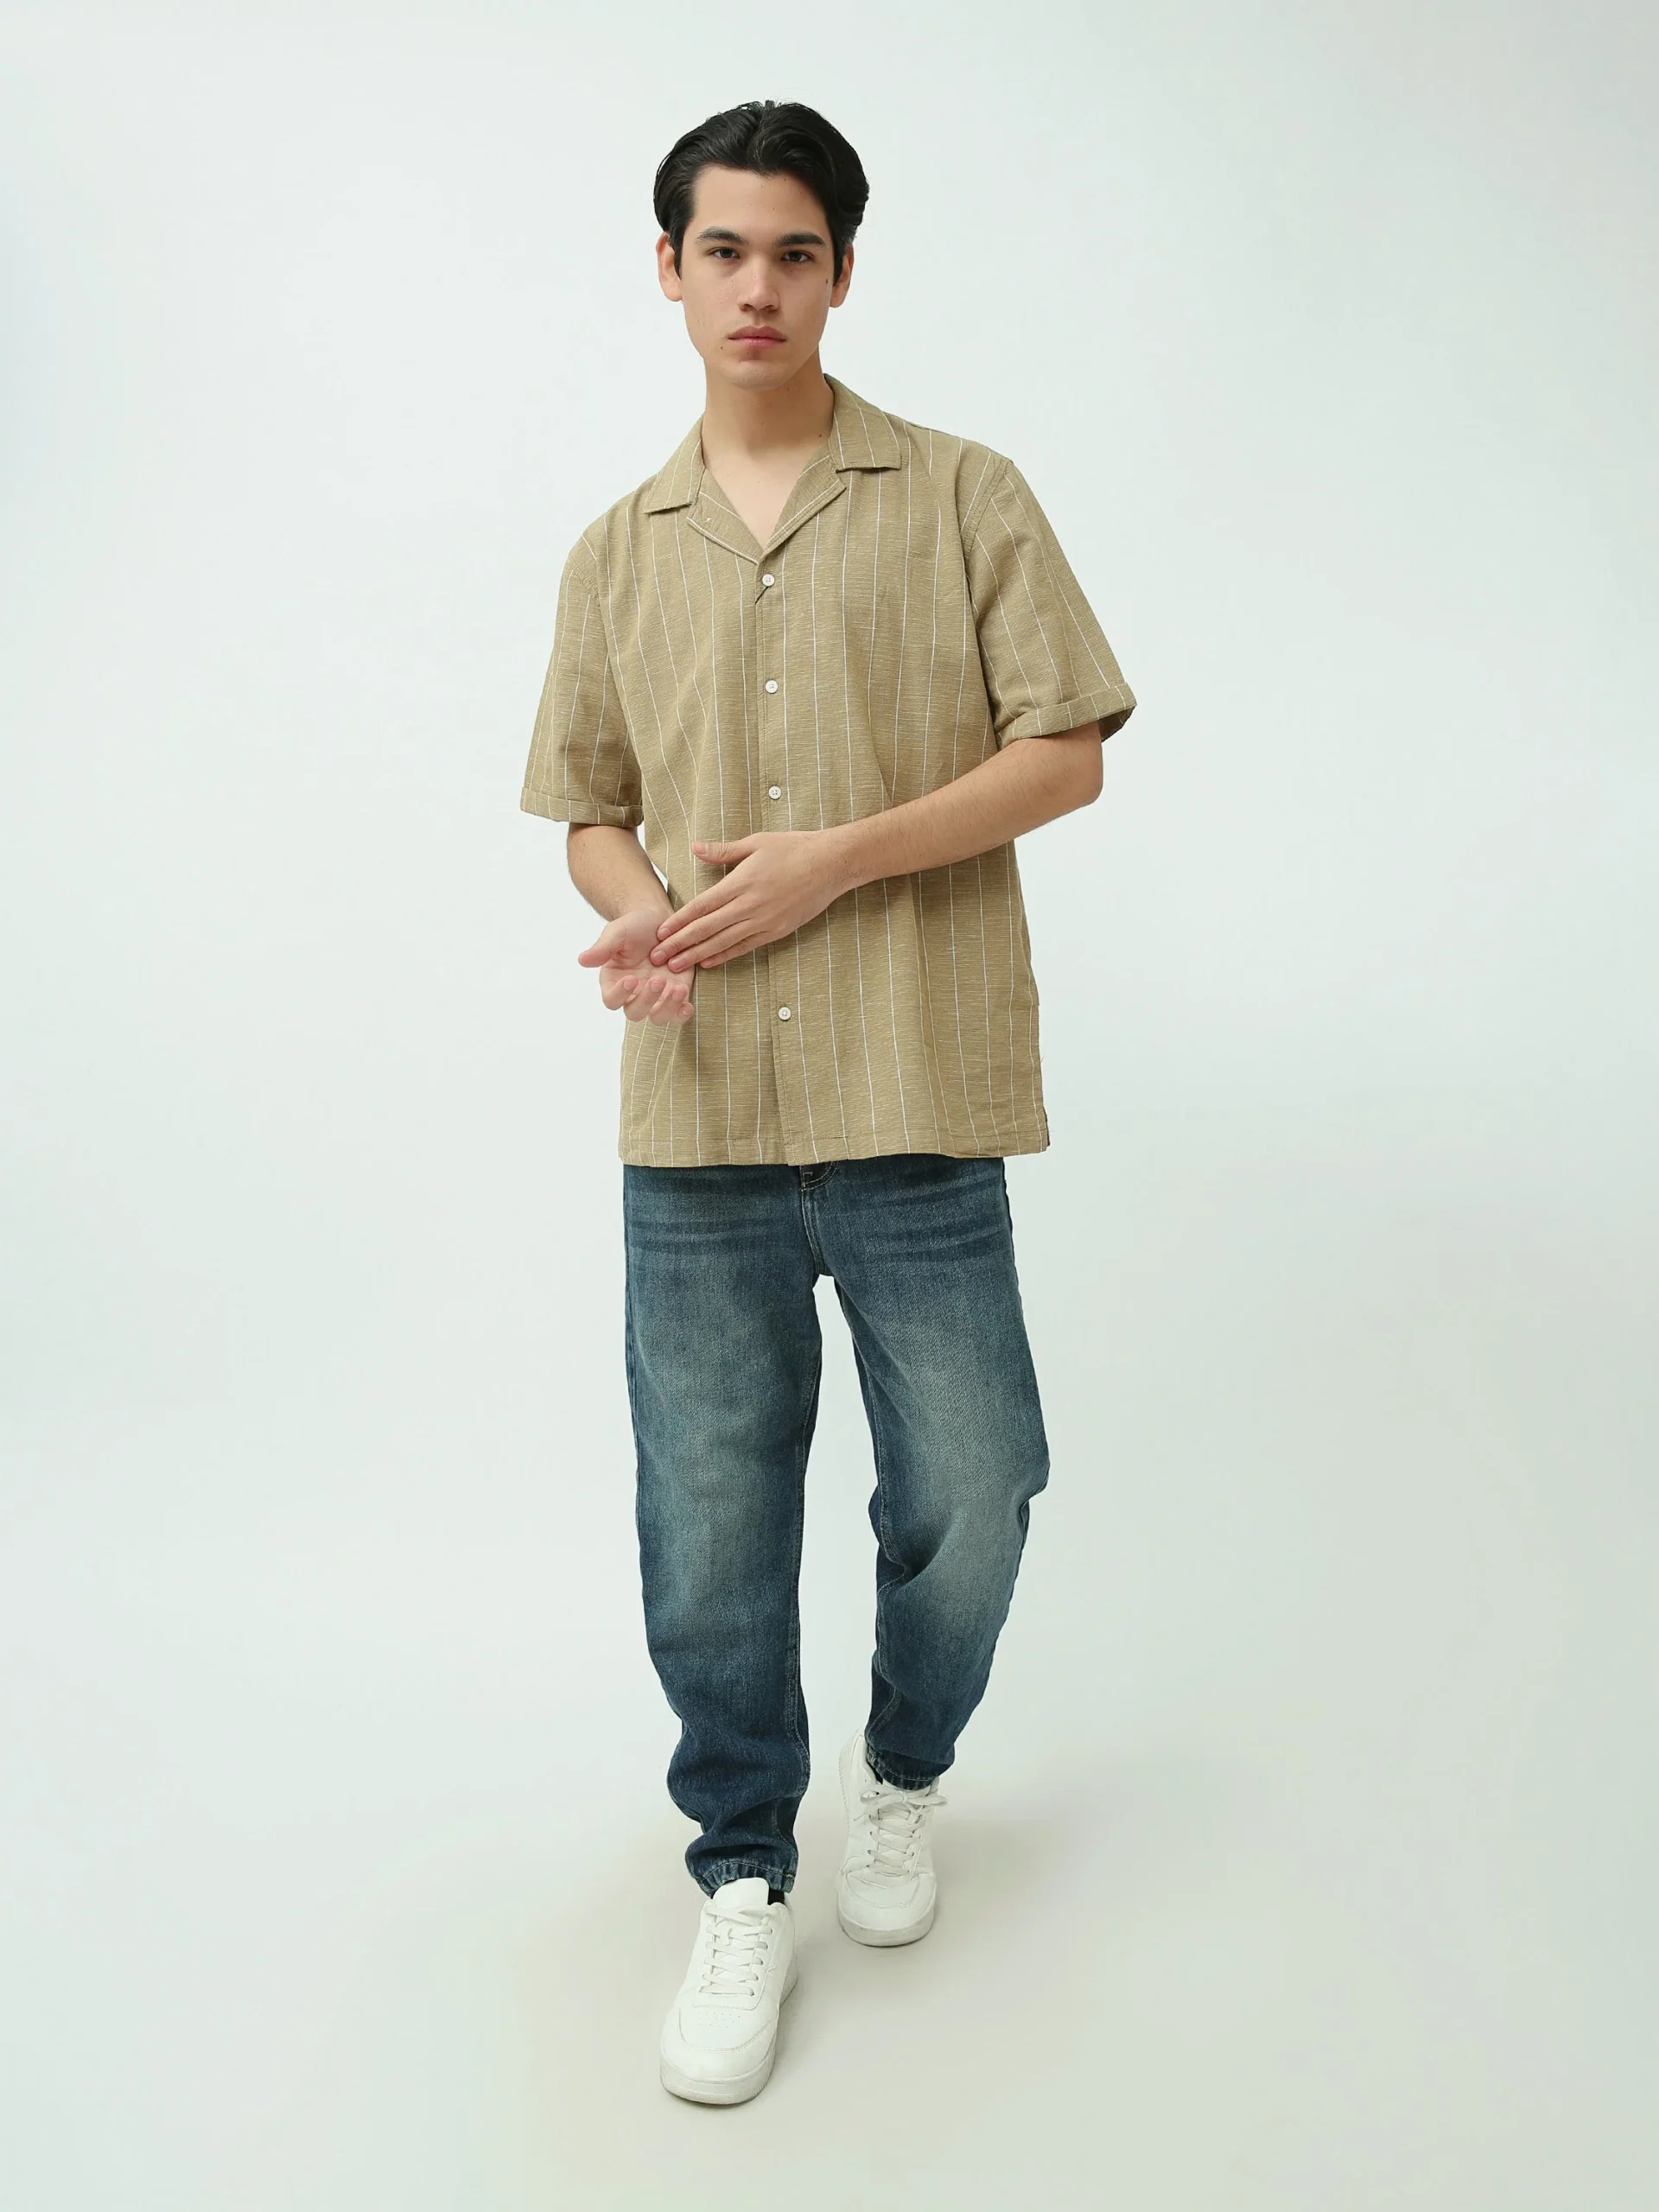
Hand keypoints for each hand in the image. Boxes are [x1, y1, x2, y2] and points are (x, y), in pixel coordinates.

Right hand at [577, 905, 693, 1023]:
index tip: (631, 979)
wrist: (661, 920)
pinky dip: (683, 1014)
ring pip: (658, 1018)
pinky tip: (688, 1005)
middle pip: (635, 1013)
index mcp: (614, 981)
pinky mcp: (676, 995)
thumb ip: (603, 948)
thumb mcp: (617, 932)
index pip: (611, 1000)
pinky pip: (678, 1014)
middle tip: (657, 980)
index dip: (620, 994)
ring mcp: (656, 997)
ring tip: (678, 989)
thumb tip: (582, 960)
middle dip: (647, 1000)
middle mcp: (634, 994)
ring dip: (668, 1008)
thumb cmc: (634, 926)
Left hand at [650, 831, 849, 969]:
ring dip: (697, 955)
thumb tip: (694, 848)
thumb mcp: (756, 842)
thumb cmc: (793, 848)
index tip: (659, 933)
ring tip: (676, 966)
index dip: (679, 921)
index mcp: (741, 882)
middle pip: (707, 929)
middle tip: (657, 958)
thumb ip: (723, 851)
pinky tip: (708, 963)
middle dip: (680, 944)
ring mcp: (764, 921)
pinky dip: (725, 956)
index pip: (702, 906)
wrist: (831, 864)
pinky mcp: (777, 931)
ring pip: (723, 943)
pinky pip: (745, 947)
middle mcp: (750, 905)